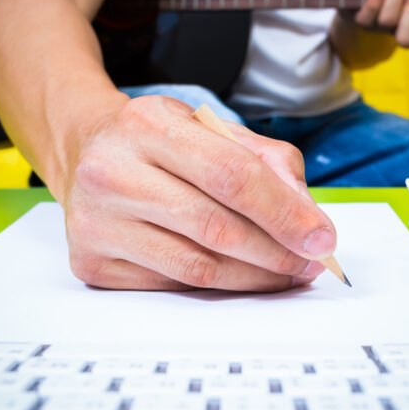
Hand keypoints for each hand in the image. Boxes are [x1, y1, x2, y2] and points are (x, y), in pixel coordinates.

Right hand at [63, 95, 335, 291]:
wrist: (86, 152)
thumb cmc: (158, 142)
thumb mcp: (210, 127)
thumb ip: (267, 161)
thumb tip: (306, 217)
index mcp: (148, 124)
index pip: (232, 175)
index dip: (285, 212)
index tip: (322, 238)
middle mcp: (112, 171)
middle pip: (216, 227)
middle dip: (277, 252)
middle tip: (310, 262)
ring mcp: (96, 220)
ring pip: (196, 267)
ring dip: (253, 277)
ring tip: (285, 273)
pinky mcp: (91, 260)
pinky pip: (172, 284)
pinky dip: (216, 286)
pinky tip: (238, 275)